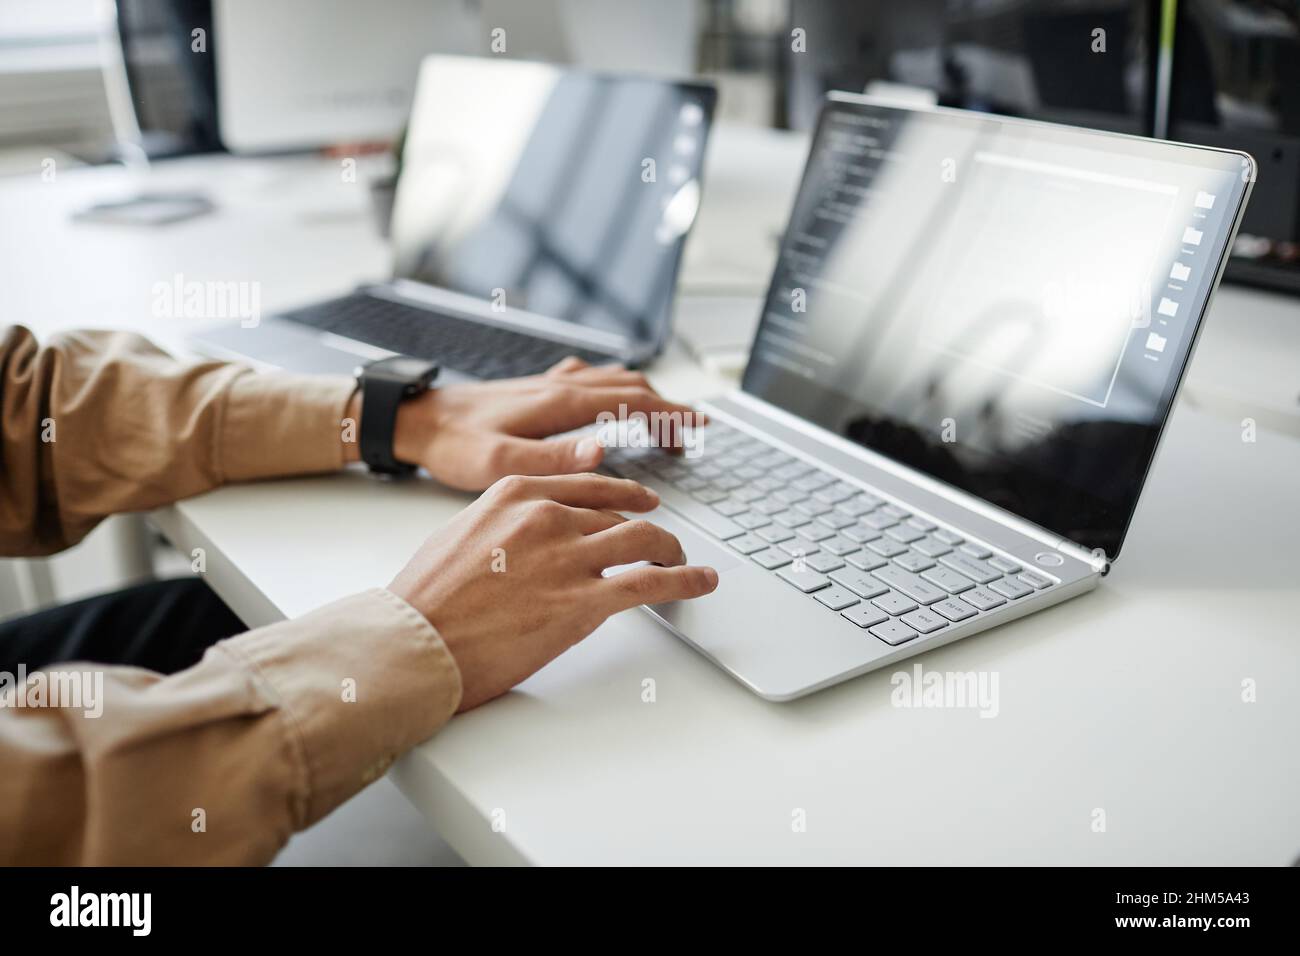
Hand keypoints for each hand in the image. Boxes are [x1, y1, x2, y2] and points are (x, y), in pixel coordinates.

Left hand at [350, 357, 702, 489]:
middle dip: (666, 409)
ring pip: (612, 380)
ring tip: (662, 423)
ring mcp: (548, 385)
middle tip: (688, 438)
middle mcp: (558, 387)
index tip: (699, 428)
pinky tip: (610, 399)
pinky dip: (615, 388)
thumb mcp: (499, 464)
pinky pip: (589, 380)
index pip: (633, 402)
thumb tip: (601, 453)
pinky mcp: (535, 389)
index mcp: (559, 404)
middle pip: (631, 387)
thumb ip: (552, 460)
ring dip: (644, 397)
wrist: (415, 420)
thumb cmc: (452, 445)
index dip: (672, 415)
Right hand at [388, 473, 718, 710]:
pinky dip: (685, 580)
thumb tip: (525, 534)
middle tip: (662, 544)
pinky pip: (651, 583)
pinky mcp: (584, 602)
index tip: (640, 499)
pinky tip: (700, 582)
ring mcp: (569, 557)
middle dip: (645, 531)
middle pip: (618, 515)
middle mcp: (548, 516)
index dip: (622, 493)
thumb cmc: (425, 600)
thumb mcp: (460, 533)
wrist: (415, 643)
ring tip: (684, 563)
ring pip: (644, 540)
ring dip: (672, 551)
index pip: (587, 484)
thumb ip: (503, 521)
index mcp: (516, 493)